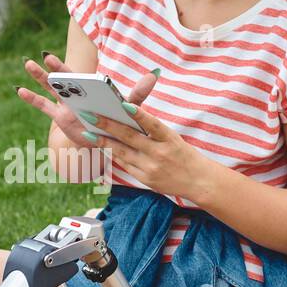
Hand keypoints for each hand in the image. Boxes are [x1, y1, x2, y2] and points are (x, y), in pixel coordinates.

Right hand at [16, 50, 158, 145]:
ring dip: (38, 78)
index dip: (63, 67)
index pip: (75, 76)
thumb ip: (138, 93)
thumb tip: (154, 75)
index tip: (51, 57)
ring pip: (50, 89)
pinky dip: (32, 99)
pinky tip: (19, 90)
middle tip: (40, 57)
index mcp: (89, 88)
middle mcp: (76, 94)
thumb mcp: (128, 107)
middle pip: (62, 79)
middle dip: (51, 69)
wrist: (108, 140)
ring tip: (26, 64)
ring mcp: (66, 105)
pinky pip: (44, 107)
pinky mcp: (61, 119)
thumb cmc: (118, 120)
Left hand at [86, 103, 217, 202]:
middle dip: (108, 125)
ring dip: (103, 141)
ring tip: (88, 132)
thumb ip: (153, 130)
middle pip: (130, 137)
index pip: (152, 124)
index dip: (139, 114)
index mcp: (169, 139)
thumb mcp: (173, 138)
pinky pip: (125, 164)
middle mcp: (159, 153)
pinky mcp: (145, 179)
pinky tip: (101, 146)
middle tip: (90, 116)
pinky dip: (113, 154)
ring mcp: (151, 168)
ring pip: (122, 152)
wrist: (198, 181)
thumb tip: (130, 115)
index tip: (124, 104)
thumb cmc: (184, 155)